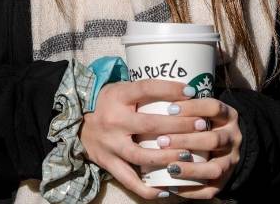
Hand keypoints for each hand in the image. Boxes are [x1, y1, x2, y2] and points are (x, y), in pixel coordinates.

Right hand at [79, 79, 208, 198]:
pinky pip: (128, 180)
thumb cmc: (108, 104)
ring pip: (141, 155)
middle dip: (179, 126)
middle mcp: (113, 120)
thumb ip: (145, 91)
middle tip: (202, 125)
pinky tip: (165, 190)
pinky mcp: (107, 163)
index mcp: (117, 97)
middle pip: (150, 124)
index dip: (169, 89)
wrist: (77, 124)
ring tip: (188, 156)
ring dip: (167, 157)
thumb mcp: (122, 90)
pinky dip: (146, 188)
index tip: (192, 91)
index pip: (146, 89)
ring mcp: (110, 144)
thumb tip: (183, 91)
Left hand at [151, 98, 241, 199]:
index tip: (170, 109)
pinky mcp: (225, 180)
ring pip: (215, 168)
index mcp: (228, 117)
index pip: (214, 108)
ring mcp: (231, 161)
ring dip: (191, 169)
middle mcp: (233, 138)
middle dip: (186, 141)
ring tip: (169, 168)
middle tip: (162, 141)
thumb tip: (149, 102)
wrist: (227, 146)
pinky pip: (210, 190)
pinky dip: (191, 190)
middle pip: (213, 139)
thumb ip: (185, 108)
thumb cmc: (205, 124)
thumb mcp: (203, 110)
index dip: (194, 108)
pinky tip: (172, 188)